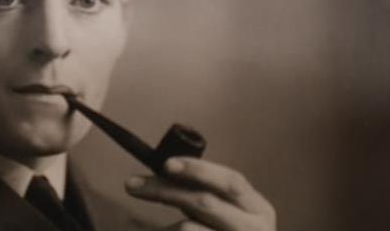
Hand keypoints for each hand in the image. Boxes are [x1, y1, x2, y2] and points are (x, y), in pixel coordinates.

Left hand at [124, 157, 275, 230]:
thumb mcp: (224, 212)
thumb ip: (201, 193)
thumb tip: (161, 171)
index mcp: (258, 209)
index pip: (230, 181)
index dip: (198, 169)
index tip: (165, 164)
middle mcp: (255, 229)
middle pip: (205, 203)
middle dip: (165, 190)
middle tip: (131, 184)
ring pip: (189, 228)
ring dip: (166, 225)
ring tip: (152, 226)